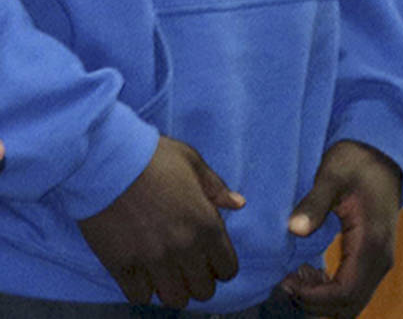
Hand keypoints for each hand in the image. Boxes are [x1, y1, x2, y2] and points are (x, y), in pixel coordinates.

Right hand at [78, 135, 242, 307]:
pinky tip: (142, 276)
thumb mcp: (193, 163)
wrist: (107, 163)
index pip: (227, 269)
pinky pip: (140, 297)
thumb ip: (216, 188)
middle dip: (199, 282)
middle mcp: (185, 248)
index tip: (212, 262)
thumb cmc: (153, 159)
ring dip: (174, 290)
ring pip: (174, 299)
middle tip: (189, 270)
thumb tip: (239, 204)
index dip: (222, 268)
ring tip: (167, 276)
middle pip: (203, 291)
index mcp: (207, 224)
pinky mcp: (122, 266)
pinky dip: (143, 291)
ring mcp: (153, 261)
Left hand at [280, 140, 402, 316]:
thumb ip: (314, 202)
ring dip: (321, 299)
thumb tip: (295, 229)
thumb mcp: (333, 175)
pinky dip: (329, 292)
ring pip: (352, 302)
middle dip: (314, 303)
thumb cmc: (356, 162)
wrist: (384, 154)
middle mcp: (381, 258)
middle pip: (349, 305)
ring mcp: (380, 260)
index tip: (286, 280)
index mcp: (371, 241)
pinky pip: (353, 290)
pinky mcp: (374, 258)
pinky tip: (309, 272)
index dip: (313, 297)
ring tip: (295, 276)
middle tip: (286, 281)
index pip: (344, 292)